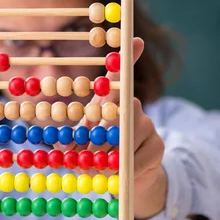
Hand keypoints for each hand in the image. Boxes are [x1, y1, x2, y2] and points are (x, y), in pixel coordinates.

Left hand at [55, 37, 166, 219]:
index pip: (120, 76)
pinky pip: (136, 158)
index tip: (135, 39)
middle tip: (87, 152)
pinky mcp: (157, 145)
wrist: (125, 179)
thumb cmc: (97, 154)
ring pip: (126, 136)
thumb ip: (73, 140)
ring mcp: (148, 125)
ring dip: (107, 155)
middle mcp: (133, 107)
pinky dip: (121, 170)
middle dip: (100, 134)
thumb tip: (62, 145)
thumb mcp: (80, 142)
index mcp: (111, 102)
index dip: (128, 58)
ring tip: (96, 167)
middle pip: (120, 110)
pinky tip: (117, 177)